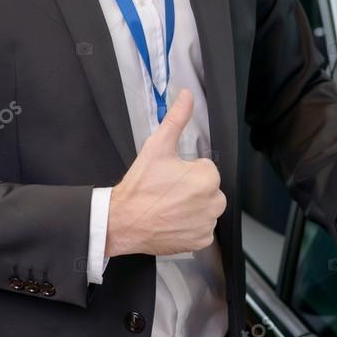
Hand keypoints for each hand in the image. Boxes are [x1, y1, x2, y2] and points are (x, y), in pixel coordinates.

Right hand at [105, 88, 226, 257]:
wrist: (123, 221)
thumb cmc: (140, 186)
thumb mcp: (157, 147)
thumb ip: (176, 119)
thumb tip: (187, 96)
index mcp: (207, 178)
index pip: (204, 168)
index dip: (186, 170)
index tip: (169, 176)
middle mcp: (213, 202)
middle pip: (207, 188)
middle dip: (191, 188)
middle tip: (167, 191)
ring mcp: (207, 224)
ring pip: (205, 208)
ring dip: (191, 206)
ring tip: (168, 206)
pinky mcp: (201, 241)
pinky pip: (202, 228)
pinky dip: (190, 225)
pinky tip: (172, 220)